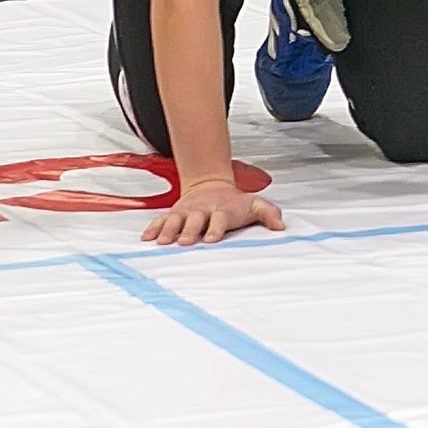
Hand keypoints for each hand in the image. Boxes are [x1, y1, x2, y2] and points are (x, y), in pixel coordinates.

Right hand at [141, 179, 283, 245]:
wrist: (211, 185)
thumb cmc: (235, 202)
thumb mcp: (254, 205)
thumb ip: (268, 213)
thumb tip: (281, 226)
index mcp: (221, 211)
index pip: (218, 220)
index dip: (214, 229)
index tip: (210, 240)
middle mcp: (201, 211)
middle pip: (193, 221)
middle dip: (188, 230)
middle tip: (184, 242)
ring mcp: (185, 212)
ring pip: (174, 220)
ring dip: (168, 230)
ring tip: (161, 242)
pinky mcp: (174, 214)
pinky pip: (161, 221)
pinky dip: (153, 228)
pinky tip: (146, 239)